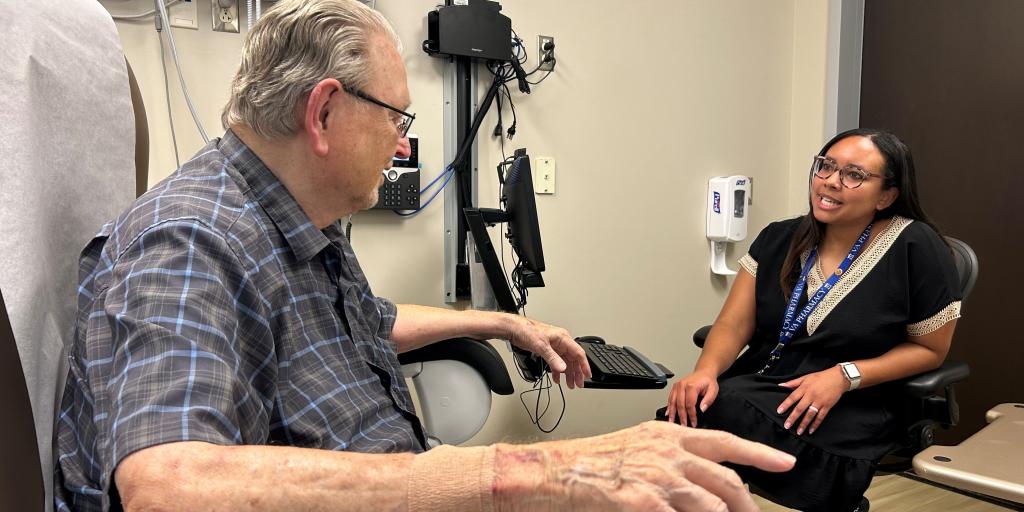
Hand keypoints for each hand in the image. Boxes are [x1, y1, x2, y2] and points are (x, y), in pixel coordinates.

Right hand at [494, 421, 795, 511]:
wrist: (556, 470)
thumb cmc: (593, 462)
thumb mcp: (639, 448)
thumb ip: (673, 459)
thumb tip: (704, 481)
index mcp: (668, 434)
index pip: (724, 442)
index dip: (759, 454)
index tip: (785, 463)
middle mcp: (666, 451)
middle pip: (725, 477)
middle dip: (748, 502)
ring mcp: (655, 475)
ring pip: (709, 501)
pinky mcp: (641, 499)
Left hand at [506, 316, 590, 388]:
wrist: (515, 329)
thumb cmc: (527, 331)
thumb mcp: (541, 346)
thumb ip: (553, 358)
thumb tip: (563, 368)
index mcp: (563, 338)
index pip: (578, 353)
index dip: (584, 365)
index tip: (587, 375)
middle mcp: (561, 342)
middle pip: (573, 359)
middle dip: (576, 373)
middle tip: (578, 384)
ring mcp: (554, 346)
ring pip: (565, 362)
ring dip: (567, 374)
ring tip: (569, 384)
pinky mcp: (548, 350)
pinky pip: (556, 362)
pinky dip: (557, 371)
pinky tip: (557, 379)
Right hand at [665, 370, 718, 426]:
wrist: (704, 372)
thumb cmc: (708, 381)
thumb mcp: (713, 390)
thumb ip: (708, 400)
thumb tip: (702, 409)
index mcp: (691, 386)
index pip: (690, 404)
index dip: (691, 415)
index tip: (693, 423)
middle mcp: (682, 385)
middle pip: (680, 404)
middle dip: (682, 417)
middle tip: (683, 426)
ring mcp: (677, 386)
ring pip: (672, 402)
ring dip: (672, 413)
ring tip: (672, 422)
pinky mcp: (675, 387)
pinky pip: (670, 398)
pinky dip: (669, 406)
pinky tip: (668, 413)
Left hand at [776, 366, 848, 434]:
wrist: (838, 378)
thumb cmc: (821, 377)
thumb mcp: (805, 377)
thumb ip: (792, 382)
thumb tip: (780, 385)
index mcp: (804, 388)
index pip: (793, 397)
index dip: (786, 404)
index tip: (779, 411)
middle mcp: (811, 396)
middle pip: (800, 408)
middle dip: (793, 418)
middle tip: (787, 425)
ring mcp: (819, 402)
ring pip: (810, 414)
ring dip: (804, 424)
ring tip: (798, 431)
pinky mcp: (827, 406)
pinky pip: (820, 417)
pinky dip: (816, 424)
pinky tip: (811, 430)